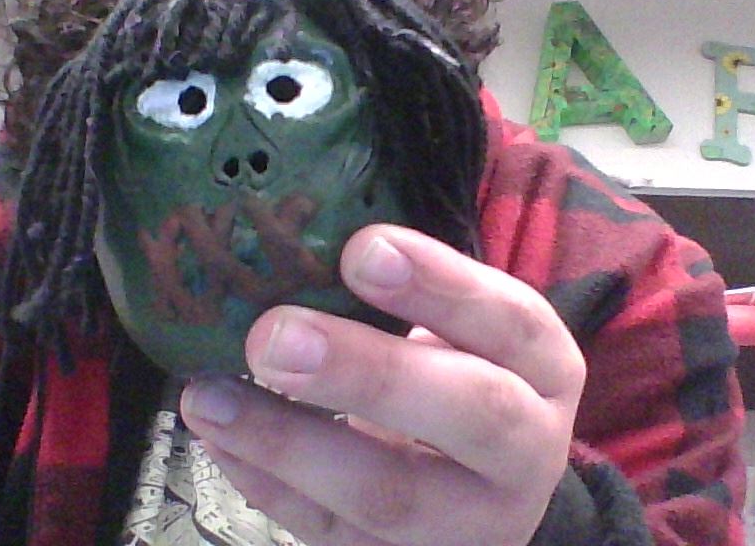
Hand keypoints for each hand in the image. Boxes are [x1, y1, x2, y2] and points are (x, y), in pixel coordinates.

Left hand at [180, 224, 586, 545]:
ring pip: (386, 492)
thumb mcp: (467, 332)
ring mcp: (465, 522)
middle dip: (369, 372)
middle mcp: (524, 452)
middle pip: (469, 414)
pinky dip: (262, 482)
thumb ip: (410, 291)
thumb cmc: (458, 379)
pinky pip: (327, 531)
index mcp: (545, 371)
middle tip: (274, 336)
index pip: (512, 323)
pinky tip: (216, 436)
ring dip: (286, 441)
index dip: (440, 286)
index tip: (361, 249)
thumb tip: (299, 238)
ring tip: (209, 396)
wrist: (481, 497)